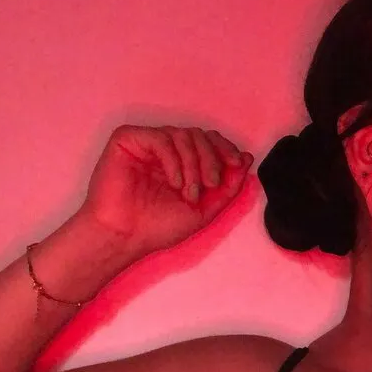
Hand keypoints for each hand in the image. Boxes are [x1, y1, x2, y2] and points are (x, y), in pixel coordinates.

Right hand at [77, 108, 254, 259]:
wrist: (125, 237)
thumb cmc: (158, 227)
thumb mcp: (205, 209)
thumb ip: (227, 186)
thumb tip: (247, 158)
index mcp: (182, 163)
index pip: (209, 141)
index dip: (225, 148)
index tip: (237, 164)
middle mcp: (166, 150)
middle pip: (199, 135)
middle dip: (212, 158)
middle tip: (211, 183)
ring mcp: (147, 144)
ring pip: (183, 135)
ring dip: (193, 163)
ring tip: (189, 191)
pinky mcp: (127, 140)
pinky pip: (160, 138)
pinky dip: (173, 159)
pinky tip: (174, 181)